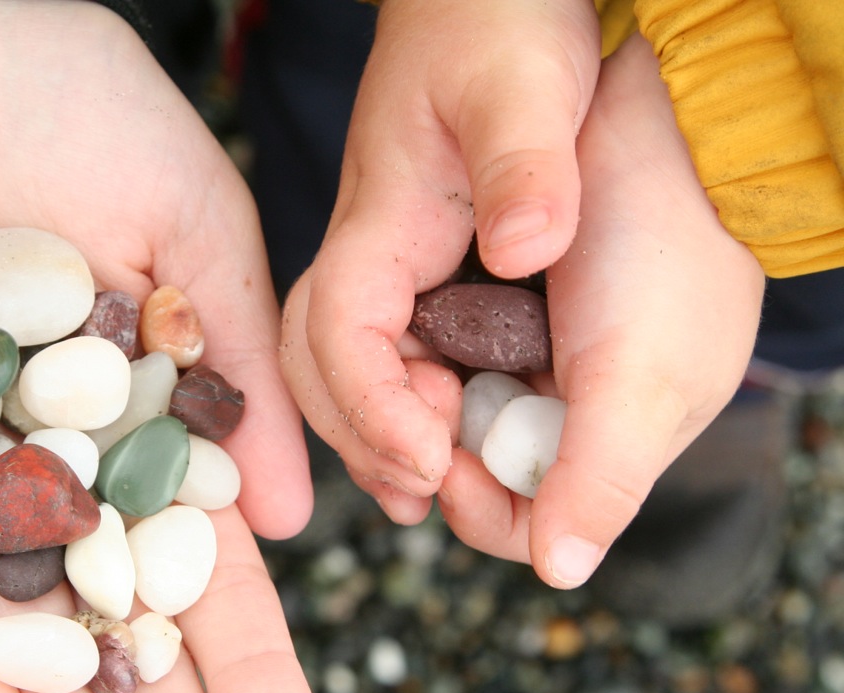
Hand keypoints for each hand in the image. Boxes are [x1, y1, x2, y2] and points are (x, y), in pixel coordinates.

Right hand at [280, 0, 600, 519]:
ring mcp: (386, 262)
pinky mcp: (413, 265)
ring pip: (345, 368)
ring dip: (378, 435)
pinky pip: (388, 351)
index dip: (372, 407)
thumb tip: (527, 251)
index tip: (431, 459)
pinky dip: (409, 406)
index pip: (337, 332)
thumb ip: (525, 167)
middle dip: (363, 439)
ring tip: (437, 490)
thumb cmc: (496, 20)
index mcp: (379, 220)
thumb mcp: (522, 85)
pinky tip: (453, 440)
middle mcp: (368, 252)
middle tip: (428, 492)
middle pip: (318, 368)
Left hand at [435, 33, 765, 587]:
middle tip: (424, 404)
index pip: (516, 523)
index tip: (445, 467)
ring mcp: (523, 362)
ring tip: (423, 363)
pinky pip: (431, 353)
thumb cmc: (663, 263)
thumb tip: (561, 574)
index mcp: (599, 449)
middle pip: (468, 475)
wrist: (659, 132)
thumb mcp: (642, 381)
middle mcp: (557, 416)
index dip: (474, 508)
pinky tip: (418, 328)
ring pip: (441, 417)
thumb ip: (601, 477)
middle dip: (436, 452)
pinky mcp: (489, 311)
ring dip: (418, 401)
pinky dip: (418, 350)